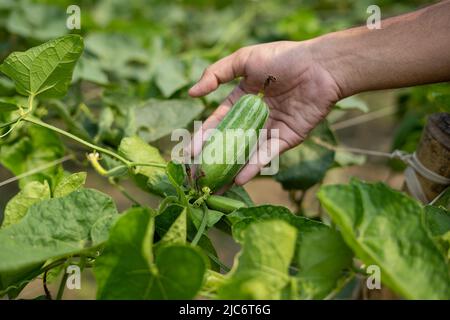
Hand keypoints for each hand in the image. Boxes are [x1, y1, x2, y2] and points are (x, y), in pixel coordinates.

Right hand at [189, 40, 342, 184]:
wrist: (319, 66)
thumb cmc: (282, 58)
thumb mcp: (244, 59)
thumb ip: (216, 74)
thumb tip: (191, 93)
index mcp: (242, 100)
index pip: (218, 122)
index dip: (203, 137)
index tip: (190, 153)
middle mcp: (254, 118)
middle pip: (230, 142)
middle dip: (214, 158)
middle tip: (198, 176)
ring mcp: (270, 130)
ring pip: (247, 152)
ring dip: (232, 169)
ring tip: (216, 186)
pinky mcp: (286, 140)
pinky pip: (268, 155)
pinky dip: (254, 166)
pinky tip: (240, 178)